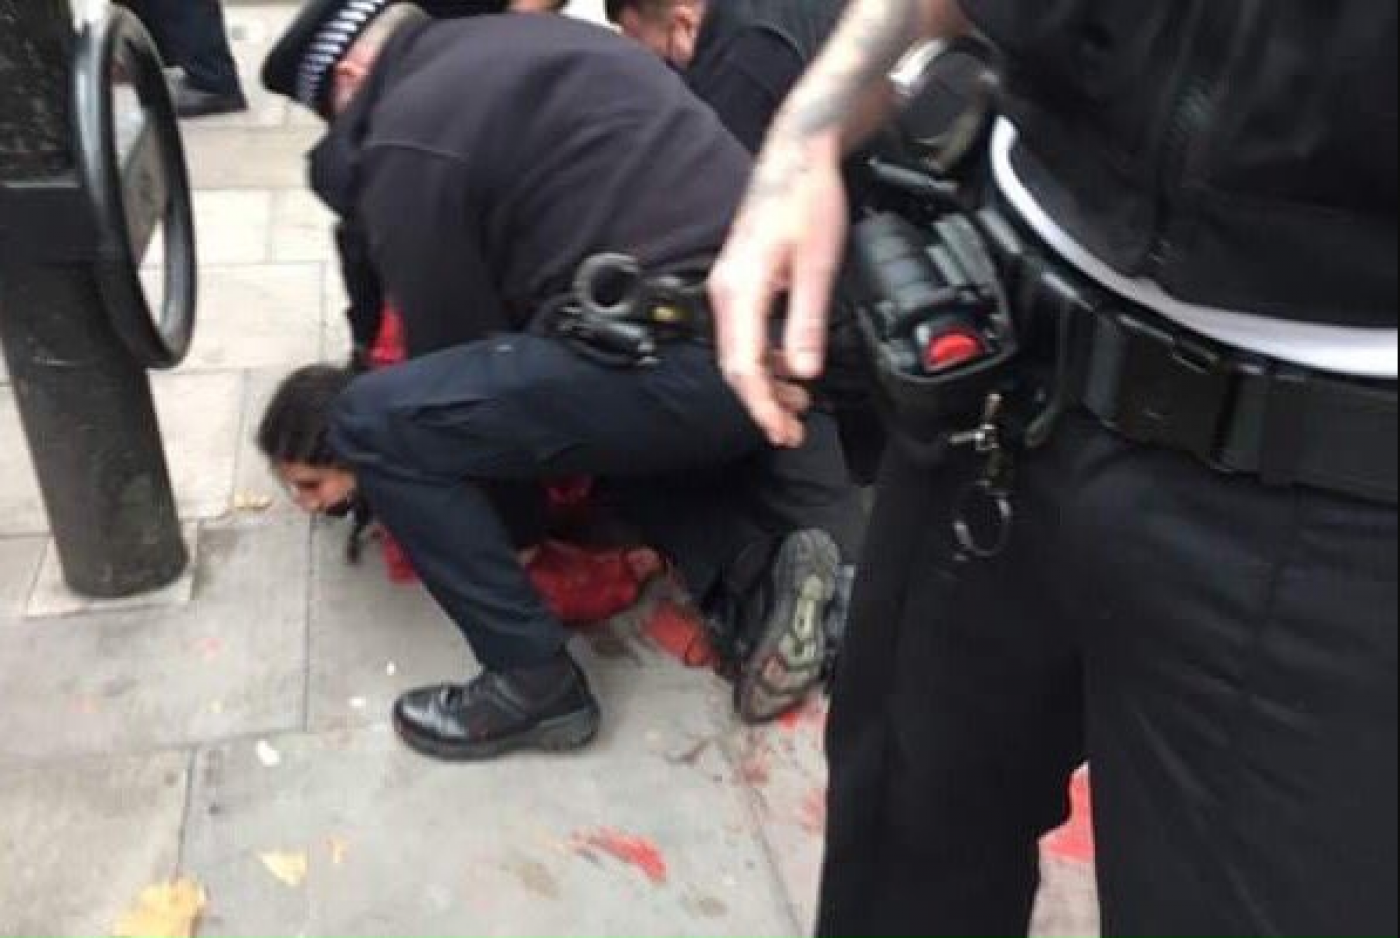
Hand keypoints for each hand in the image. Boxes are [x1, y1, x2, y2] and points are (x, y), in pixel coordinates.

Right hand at [709, 132, 848, 447]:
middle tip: (792, 432)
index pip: (742, 366)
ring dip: (768, 383)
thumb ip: (807, 322)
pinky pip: (747, 332)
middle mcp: (726, 291)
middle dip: (763, 403)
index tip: (780, 432)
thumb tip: (806, 371)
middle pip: (736, 366)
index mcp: (741, 290)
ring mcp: (730, 286)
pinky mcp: (741, 281)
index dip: (760, 406)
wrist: (797, 157)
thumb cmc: (807, 200)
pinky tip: (791, 366)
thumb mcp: (818, 266)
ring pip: (742, 352)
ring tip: (798, 405)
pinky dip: (768, 358)